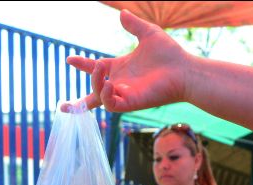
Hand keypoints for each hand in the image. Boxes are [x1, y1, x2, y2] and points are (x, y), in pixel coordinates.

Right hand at [66, 9, 188, 111]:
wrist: (184, 69)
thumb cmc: (170, 55)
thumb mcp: (148, 33)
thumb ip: (133, 25)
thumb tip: (122, 12)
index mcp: (121, 69)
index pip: (96, 69)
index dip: (82, 65)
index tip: (69, 59)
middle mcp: (120, 84)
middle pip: (93, 95)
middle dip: (77, 103)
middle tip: (68, 94)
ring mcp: (124, 95)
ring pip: (99, 97)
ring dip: (95, 83)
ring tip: (101, 67)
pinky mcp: (131, 103)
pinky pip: (111, 104)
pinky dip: (105, 95)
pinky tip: (110, 82)